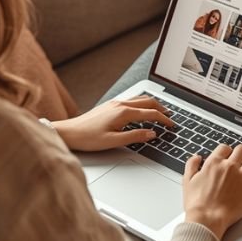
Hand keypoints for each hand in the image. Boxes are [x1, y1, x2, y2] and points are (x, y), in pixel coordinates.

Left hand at [52, 95, 173, 151]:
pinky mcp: (110, 105)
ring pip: (140, 99)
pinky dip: (142, 104)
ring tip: (160, 112)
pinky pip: (132, 100)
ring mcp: (114, 103)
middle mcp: (120, 104)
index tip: (172, 125)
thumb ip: (135, 137)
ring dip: (152, 104)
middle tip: (170, 117)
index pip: (151, 114)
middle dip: (162, 109)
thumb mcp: (113, 141)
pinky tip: (142, 111)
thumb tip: (152, 134)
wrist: (69, 132)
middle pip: (148, 102)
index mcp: (123, 112)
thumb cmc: (87, 137)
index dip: (164, 119)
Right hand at [182, 144, 241, 239]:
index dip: (225, 151)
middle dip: (239, 153)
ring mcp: (241, 178)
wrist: (207, 219)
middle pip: (241, 150)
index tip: (225, 156)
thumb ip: (191, 165)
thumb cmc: (197, 203)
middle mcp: (229, 167)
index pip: (224, 147)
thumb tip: (196, 157)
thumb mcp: (187, 180)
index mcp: (214, 163)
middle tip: (238, 158)